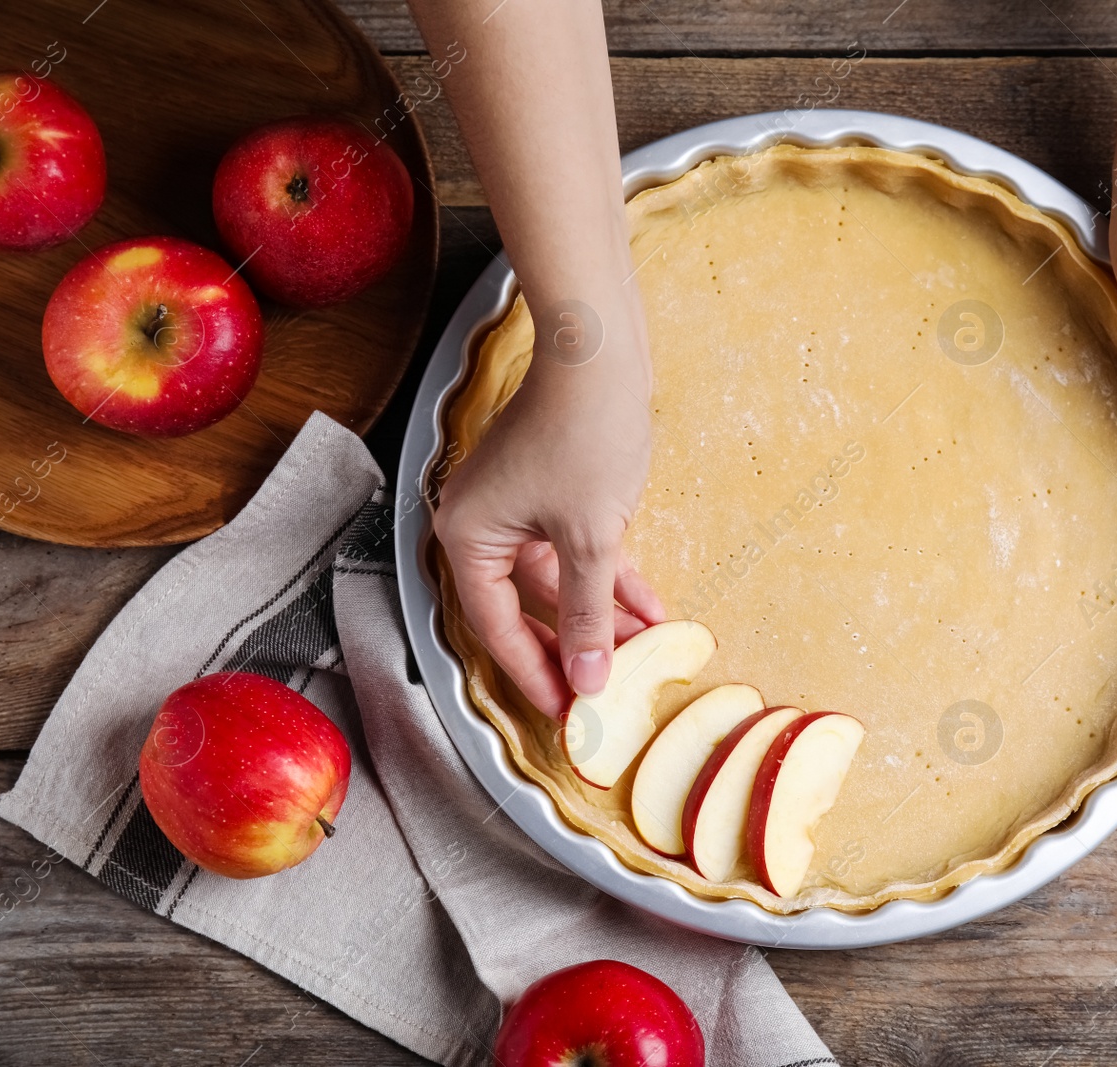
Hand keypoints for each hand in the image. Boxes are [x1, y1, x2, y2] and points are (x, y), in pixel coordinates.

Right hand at [434, 297, 665, 717]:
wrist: (600, 349)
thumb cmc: (584, 433)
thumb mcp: (591, 537)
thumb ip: (587, 612)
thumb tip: (587, 679)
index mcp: (467, 538)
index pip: (497, 628)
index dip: (535, 674)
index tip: (569, 713)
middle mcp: (480, 523)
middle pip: (526, 608)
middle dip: (575, 645)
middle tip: (608, 692)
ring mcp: (514, 505)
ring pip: (558, 579)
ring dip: (601, 611)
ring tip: (645, 649)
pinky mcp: (549, 488)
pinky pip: (574, 548)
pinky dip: (608, 574)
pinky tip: (649, 606)